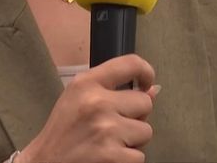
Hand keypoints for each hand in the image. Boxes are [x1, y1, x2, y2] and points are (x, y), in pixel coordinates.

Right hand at [20, 55, 157, 162]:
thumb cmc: (63, 132)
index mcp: (86, 83)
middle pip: (145, 102)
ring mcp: (106, 129)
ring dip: (132, 141)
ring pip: (146, 131)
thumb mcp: (79, 100)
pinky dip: (127, 160)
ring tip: (108, 143)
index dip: (146, 72)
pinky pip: (139, 156)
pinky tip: (108, 158)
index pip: (131, 63)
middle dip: (135, 117)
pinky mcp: (112, 155)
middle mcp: (97, 102)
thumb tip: (153, 90)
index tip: (146, 83)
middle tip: (113, 126)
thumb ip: (113, 91)